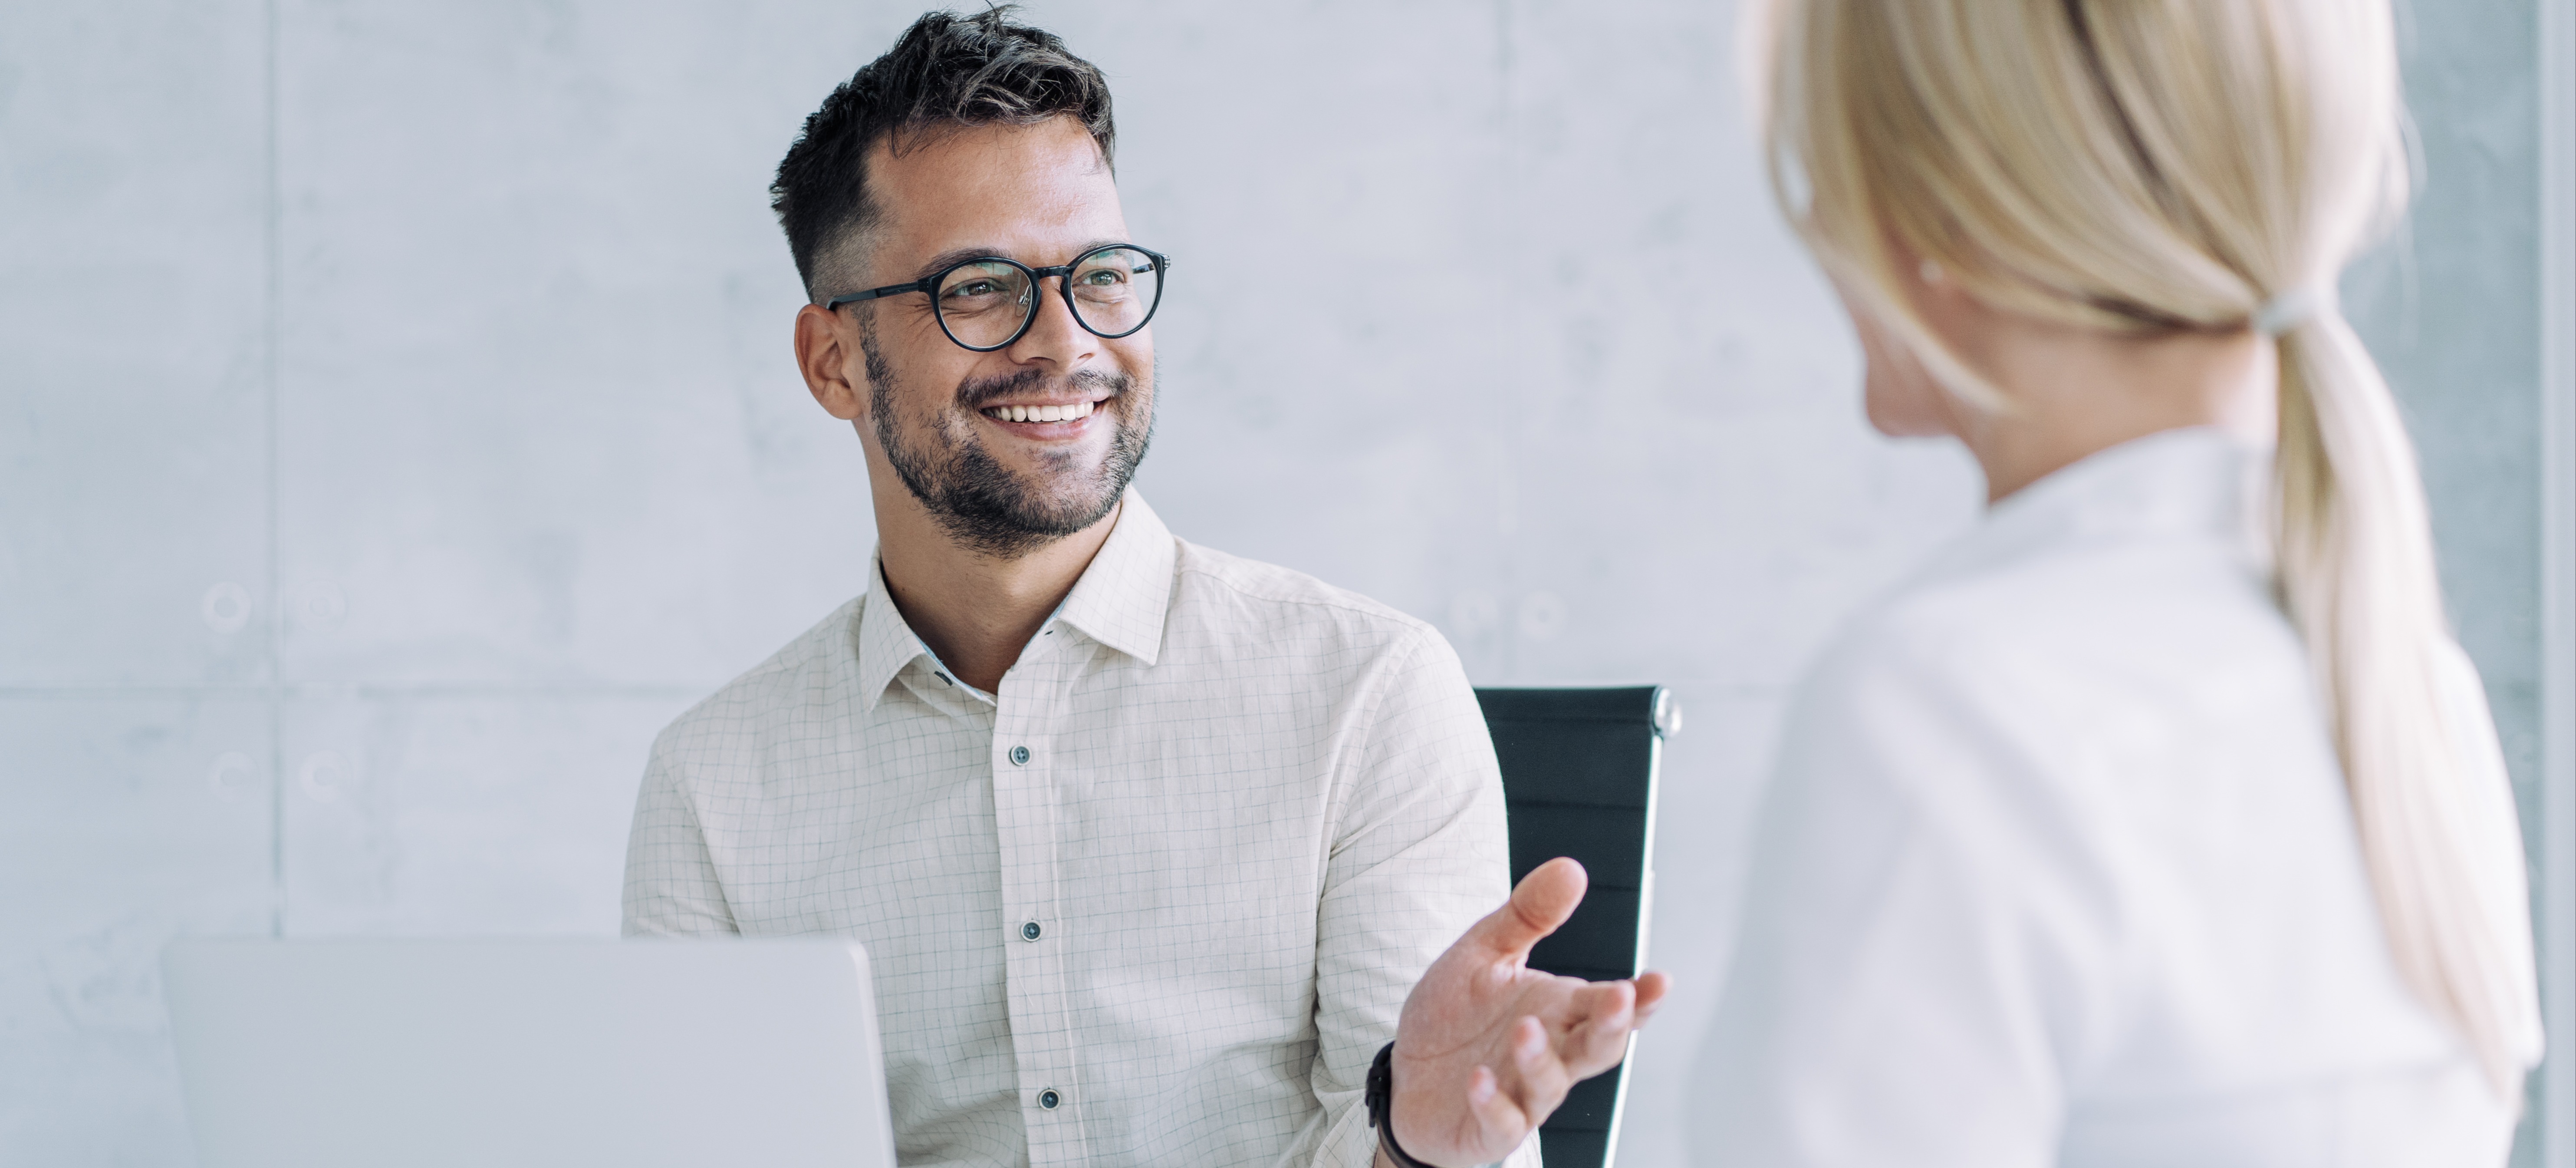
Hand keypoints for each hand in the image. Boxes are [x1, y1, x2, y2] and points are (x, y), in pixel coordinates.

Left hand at [1384, 857, 1669, 1166]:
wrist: (1407, 1078)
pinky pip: (1502, 1121)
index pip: (1609, 1005)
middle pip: (1596, 1048)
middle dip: (1611, 1026)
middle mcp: (1551, 1054)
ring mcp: (1522, 1094)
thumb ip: (1528, 915)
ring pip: (1550, 1085)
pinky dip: (1494, 1102)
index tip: (1659, 981)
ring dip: (1542, 1060)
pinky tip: (1479, 1080)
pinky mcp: (1489, 1126)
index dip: (1639, 998)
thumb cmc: (1455, 1018)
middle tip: (1617, 1001)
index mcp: (1557, 1010)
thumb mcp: (1484, 954)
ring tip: (1524, 1030)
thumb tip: (1571, 868)